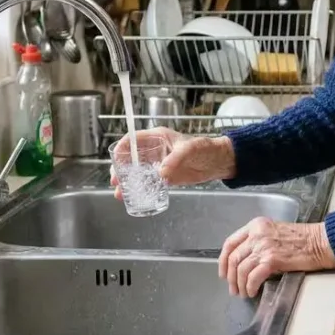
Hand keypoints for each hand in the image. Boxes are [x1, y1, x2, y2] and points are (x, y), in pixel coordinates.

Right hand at [111, 128, 236, 198]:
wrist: (219, 162)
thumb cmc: (206, 149)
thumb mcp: (191, 149)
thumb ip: (177, 158)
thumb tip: (161, 172)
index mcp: (158, 137)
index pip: (134, 139)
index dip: (122, 147)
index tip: (116, 158)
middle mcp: (155, 150)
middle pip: (130, 157)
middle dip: (120, 168)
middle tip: (115, 180)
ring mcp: (159, 164)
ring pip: (136, 171)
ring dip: (127, 181)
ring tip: (119, 193)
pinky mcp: (165, 176)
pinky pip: (148, 182)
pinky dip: (139, 188)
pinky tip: (133, 196)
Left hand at [218, 217, 334, 297]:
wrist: (320, 242)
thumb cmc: (302, 239)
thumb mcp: (274, 232)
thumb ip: (258, 241)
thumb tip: (245, 261)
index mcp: (256, 225)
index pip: (230, 243)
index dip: (223, 260)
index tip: (223, 273)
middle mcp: (257, 234)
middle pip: (233, 258)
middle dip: (230, 277)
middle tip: (233, 289)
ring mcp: (263, 247)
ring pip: (241, 270)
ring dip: (239, 285)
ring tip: (243, 293)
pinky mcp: (272, 260)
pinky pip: (252, 277)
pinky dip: (250, 287)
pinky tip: (252, 292)